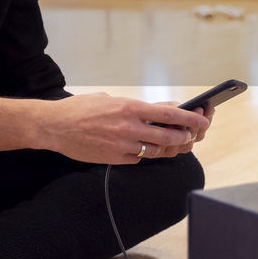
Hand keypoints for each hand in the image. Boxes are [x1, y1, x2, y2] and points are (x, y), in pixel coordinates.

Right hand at [33, 93, 210, 164]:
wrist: (55, 126)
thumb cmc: (81, 109)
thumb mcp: (111, 99)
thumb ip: (137, 107)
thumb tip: (162, 110)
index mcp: (129, 107)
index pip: (169, 113)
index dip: (190, 117)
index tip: (203, 118)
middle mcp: (129, 127)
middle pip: (169, 136)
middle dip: (186, 136)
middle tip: (193, 134)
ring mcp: (122, 145)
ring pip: (157, 151)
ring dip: (171, 148)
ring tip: (177, 143)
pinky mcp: (115, 158)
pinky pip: (139, 159)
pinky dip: (147, 154)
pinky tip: (150, 149)